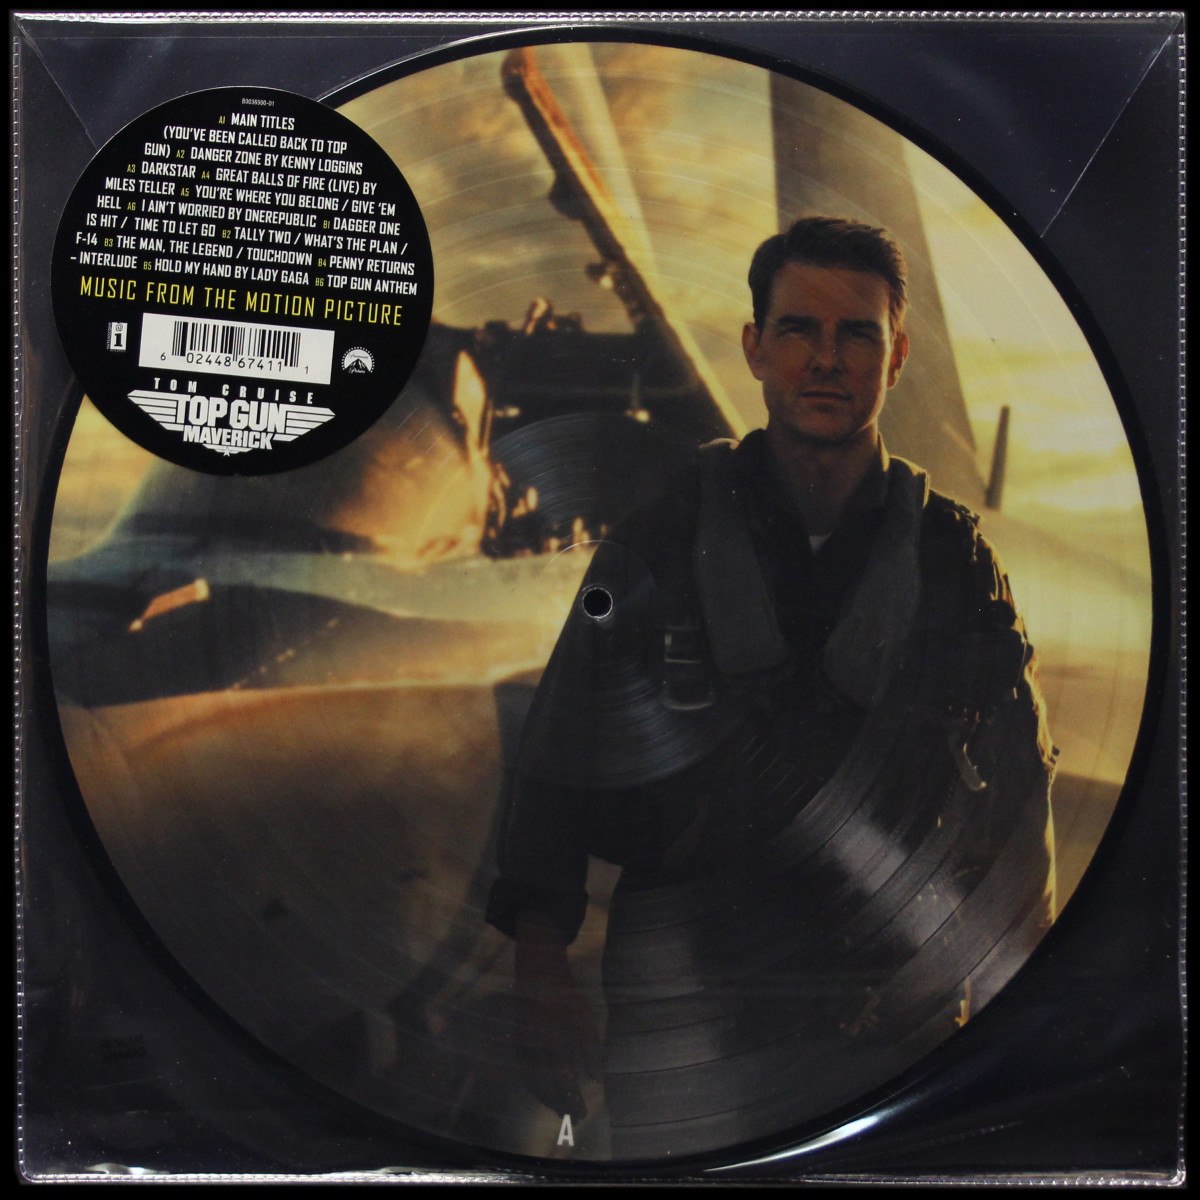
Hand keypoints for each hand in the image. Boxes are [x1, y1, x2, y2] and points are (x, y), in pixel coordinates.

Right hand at [513, 910, 601, 1118]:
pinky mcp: (517, 1041)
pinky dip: (533, 1085)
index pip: (565, 1082)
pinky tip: (542, 1092)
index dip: (573, 1101)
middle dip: (560, 1105)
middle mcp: (537, 1049)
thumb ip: (591, 1051)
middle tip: (571, 1119)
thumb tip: (594, 1079)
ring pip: (533, 1082)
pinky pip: (524, 1071)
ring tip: (559, 1110)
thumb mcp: (586, 1019)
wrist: (539, 973)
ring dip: (546, 1099)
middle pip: (548, 1087)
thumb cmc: (567, 996)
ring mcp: (524, 1046)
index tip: (581, 1115)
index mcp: (556, 1043)